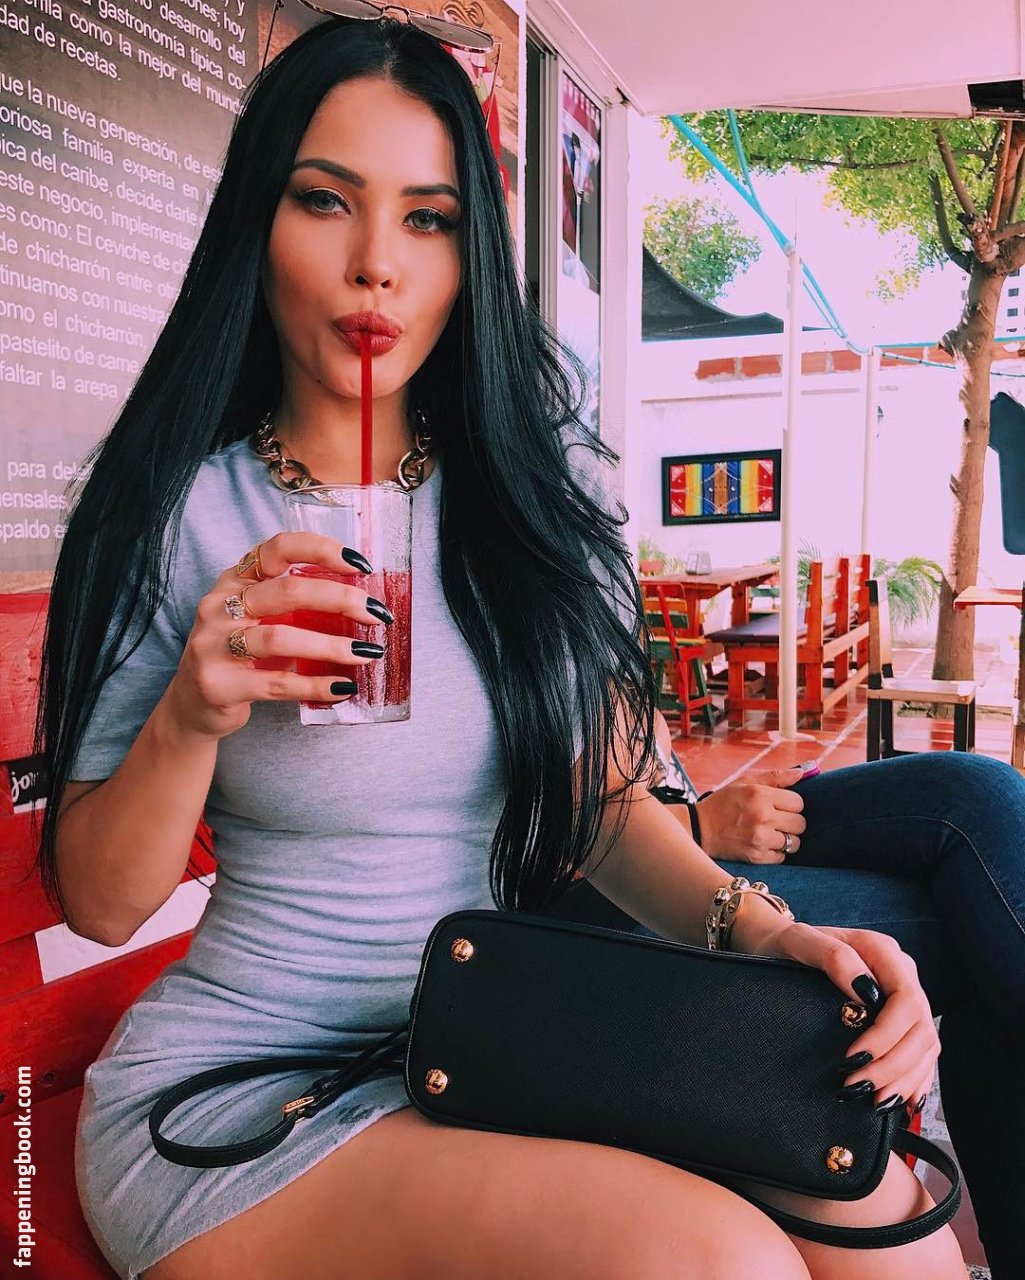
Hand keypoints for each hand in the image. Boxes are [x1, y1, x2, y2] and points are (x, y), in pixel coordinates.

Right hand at [164, 532, 387, 740]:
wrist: (192, 706)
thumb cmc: (239, 656)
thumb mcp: (258, 618)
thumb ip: (294, 605)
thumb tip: (361, 603)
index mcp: (234, 580)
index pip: (278, 548)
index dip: (322, 550)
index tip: (361, 564)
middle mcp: (219, 606)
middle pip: (288, 591)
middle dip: (341, 600)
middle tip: (376, 614)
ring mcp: (213, 645)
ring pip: (281, 638)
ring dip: (332, 646)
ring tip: (366, 653)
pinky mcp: (217, 685)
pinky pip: (277, 683)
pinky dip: (315, 685)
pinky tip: (342, 687)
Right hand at [695, 767, 806, 860]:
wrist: (700, 828)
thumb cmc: (724, 802)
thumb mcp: (746, 782)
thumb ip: (776, 777)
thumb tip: (804, 772)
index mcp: (760, 795)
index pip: (798, 803)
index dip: (790, 804)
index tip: (779, 806)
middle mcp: (762, 816)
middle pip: (800, 823)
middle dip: (791, 821)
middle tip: (776, 820)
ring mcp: (760, 838)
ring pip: (794, 842)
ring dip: (785, 838)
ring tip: (770, 833)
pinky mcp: (756, 856)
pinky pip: (782, 857)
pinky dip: (776, 852)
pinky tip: (763, 843)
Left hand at [753, 918, 938, 1112]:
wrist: (780, 944)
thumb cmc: (789, 944)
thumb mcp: (800, 941)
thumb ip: (834, 957)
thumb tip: (863, 988)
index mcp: (883, 951)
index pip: (906, 1000)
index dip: (886, 1036)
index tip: (852, 1058)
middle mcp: (900, 972)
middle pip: (921, 1028)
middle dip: (893, 1065)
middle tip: (856, 1086)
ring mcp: (903, 995)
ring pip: (926, 1045)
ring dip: (905, 1079)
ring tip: (875, 1101)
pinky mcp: (899, 1016)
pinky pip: (922, 1052)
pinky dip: (914, 1079)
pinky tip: (902, 1100)